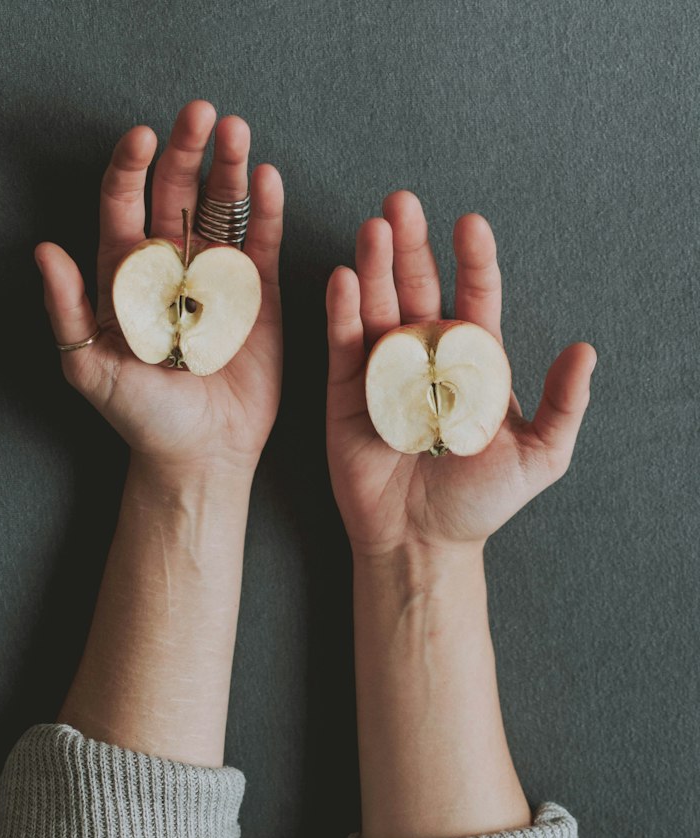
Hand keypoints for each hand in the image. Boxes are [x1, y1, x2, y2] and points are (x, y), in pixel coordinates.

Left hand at [35, 100, 283, 480]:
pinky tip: (265, 177)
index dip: (131, 167)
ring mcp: (215, 279)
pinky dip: (265, 211)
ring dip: (228, 168)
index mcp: (125, 277)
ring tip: (237, 132)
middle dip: (186, 150)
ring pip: (220, 209)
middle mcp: (170, 268)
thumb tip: (44, 250)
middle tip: (200, 113)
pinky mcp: (256, 297)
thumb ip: (68, 308)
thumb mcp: (89, 366)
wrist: (199, 454)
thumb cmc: (141, 417)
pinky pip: (260, 245)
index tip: (143, 137)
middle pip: (175, 193)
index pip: (124, 204)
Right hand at [325, 190, 596, 556]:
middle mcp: (426, 356)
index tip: (470, 224)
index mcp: (474, 362)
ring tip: (374, 229)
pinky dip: (342, 312)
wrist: (421, 541)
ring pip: (378, 307)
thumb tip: (586, 350)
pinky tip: (345, 279)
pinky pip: (344, 346)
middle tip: (402, 204)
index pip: (475, 296)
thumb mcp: (539, 458)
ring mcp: (383, 371)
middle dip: (411, 246)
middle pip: (418, 288)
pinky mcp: (347, 394)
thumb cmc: (480, 502)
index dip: (473, 260)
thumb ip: (562, 406)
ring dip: (374, 267)